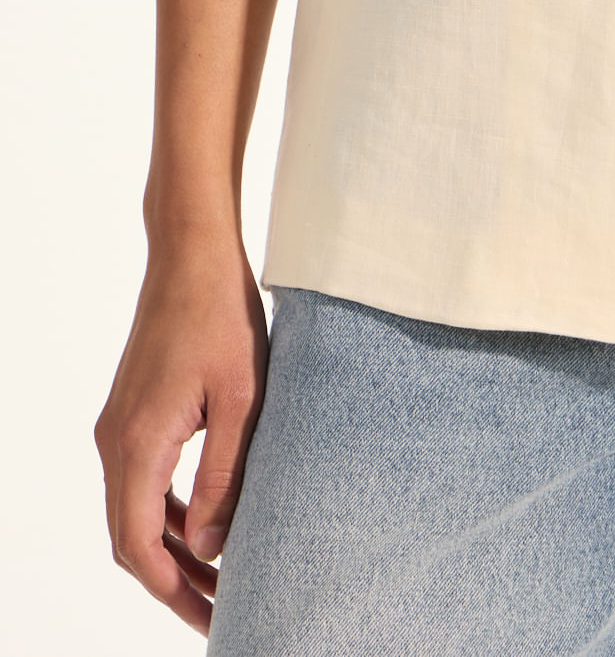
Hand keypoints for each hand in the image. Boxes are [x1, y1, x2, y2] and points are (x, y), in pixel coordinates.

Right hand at [93, 247, 269, 637]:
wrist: (192, 254)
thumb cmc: (223, 315)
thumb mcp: (240, 399)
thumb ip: (224, 475)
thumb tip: (210, 545)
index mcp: (139, 441)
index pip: (138, 544)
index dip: (173, 590)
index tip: (213, 619)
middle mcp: (116, 439)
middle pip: (129, 537)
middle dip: (173, 581)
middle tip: (222, 612)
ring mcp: (119, 424)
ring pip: (133, 511)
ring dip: (170, 548)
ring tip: (220, 577)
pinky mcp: (133, 410)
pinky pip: (140, 480)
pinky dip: (165, 512)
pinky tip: (203, 524)